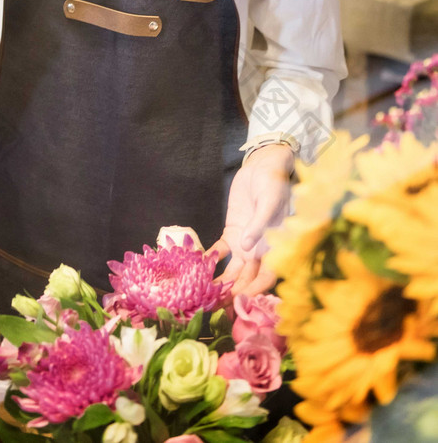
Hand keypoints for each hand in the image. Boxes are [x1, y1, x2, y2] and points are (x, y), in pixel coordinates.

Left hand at [207, 144, 293, 296]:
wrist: (263, 166)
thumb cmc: (273, 183)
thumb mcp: (269, 202)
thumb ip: (259, 225)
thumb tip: (247, 247)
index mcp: (275, 246)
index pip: (267, 276)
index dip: (255, 291)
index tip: (241, 303)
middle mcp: (260, 250)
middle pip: (246, 278)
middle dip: (233, 294)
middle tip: (215, 308)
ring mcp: (245, 242)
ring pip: (232, 269)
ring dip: (220, 282)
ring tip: (203, 295)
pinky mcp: (232, 230)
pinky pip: (221, 250)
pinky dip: (211, 258)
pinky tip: (198, 265)